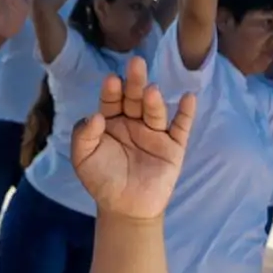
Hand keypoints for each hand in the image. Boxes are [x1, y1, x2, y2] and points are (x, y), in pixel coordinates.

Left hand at [72, 57, 194, 219]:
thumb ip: (84, 136)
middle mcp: (133, 122)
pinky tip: (189, 98)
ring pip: (155, 111)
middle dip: (135, 82)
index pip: (111, 100)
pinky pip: (181, 127)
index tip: (111, 81)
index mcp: (111, 121)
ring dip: (154, 100)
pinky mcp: (173, 147)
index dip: (112, 91)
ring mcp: (154, 133)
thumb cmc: (102, 180)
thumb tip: (95, 115)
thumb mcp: (83, 158)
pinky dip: (186, 113)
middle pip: (134, 98)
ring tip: (151, 91)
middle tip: (136, 64)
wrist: (125, 209)